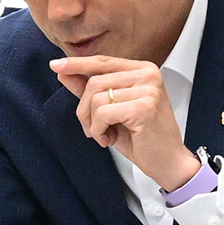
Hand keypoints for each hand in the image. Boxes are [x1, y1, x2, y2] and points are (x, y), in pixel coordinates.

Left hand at [50, 55, 197, 190]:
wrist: (167, 162)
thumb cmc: (141, 137)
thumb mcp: (110, 110)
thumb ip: (89, 90)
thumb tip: (63, 71)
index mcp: (142, 70)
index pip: (103, 62)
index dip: (77, 64)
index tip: (55, 65)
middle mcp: (148, 74)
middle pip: (94, 82)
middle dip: (84, 110)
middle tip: (92, 130)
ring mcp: (148, 89)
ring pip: (96, 99)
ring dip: (93, 124)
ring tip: (105, 136)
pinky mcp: (144, 107)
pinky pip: (103, 113)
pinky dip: (99, 130)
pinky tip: (110, 140)